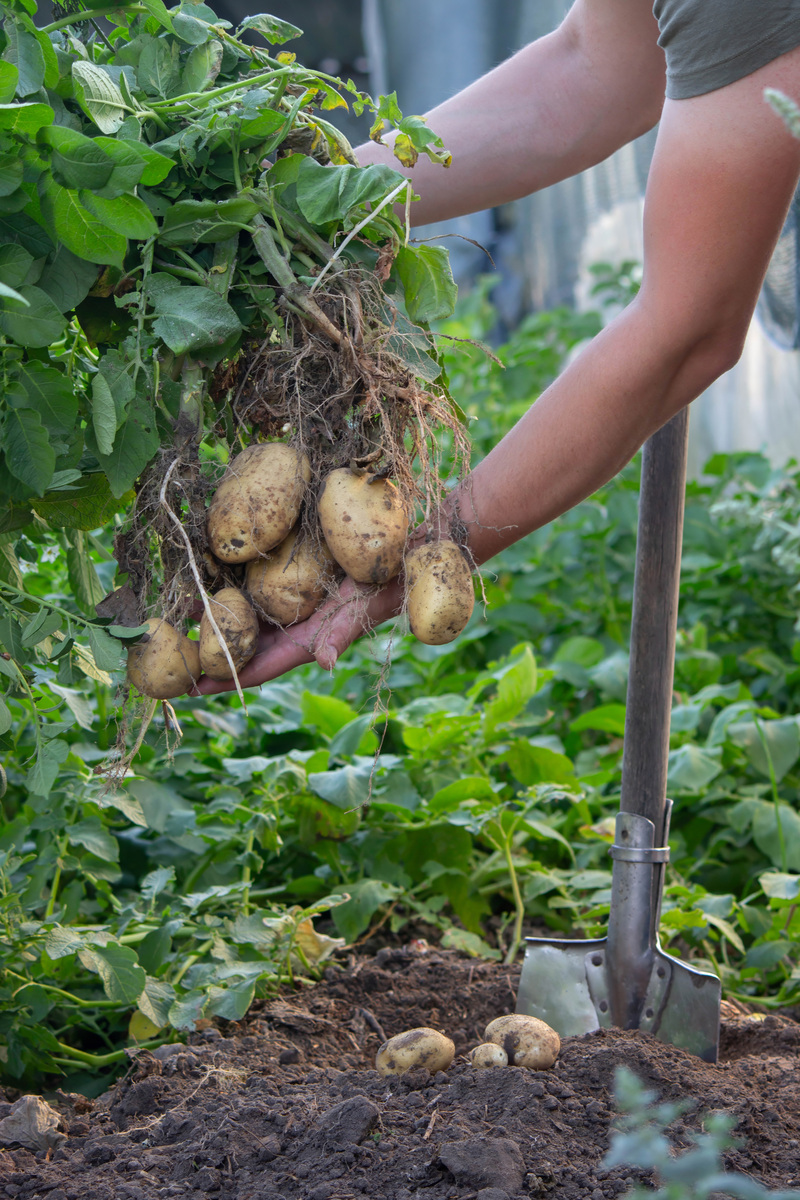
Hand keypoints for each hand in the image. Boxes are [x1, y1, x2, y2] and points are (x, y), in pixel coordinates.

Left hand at [192, 574, 403, 694]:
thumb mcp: (361, 610)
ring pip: (244, 619)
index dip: (224, 679)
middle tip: (169, 654)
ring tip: (180, 612)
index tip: (189, 688)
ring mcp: (290, 606)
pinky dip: (230, 588)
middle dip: (209, 652)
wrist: (402, 558)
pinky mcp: (291, 583)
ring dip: (215, 618)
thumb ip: (340, 636)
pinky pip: (253, 590)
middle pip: (242, 647)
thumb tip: (325, 663)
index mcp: (304, 643)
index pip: (258, 668)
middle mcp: (292, 628)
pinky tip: (208, 576)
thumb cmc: (384, 588)